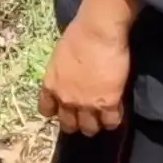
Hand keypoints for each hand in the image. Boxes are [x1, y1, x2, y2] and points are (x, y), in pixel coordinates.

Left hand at [38, 11, 130, 135]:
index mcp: (50, 86)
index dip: (56, 112)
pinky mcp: (108, 103)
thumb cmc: (76, 36)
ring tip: (101, 119)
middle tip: (85, 117)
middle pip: (68, 125)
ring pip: (90, 128)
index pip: (46, 110)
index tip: (63, 110)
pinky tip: (115, 113)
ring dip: (95, 125)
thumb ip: (62, 75)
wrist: (97, 34)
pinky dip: (113, 120)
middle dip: (76, 123)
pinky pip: (111, 122)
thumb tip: (69, 79)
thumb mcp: (59, 58)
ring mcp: (87, 104)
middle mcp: (66, 99)